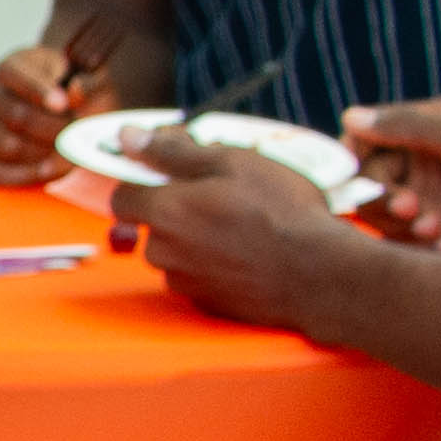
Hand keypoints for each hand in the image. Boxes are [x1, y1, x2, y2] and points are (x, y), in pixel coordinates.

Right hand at [0, 41, 99, 183]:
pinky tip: (48, 170)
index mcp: (11, 66)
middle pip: (15, 116)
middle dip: (52, 129)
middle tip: (77, 134)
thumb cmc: (81, 94)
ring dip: (43, 154)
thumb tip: (75, 91)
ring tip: (68, 151)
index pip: (15, 75)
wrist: (71, 114)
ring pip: (8, 146)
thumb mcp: (94, 81)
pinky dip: (25, 175)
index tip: (64, 105)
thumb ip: (89, 82)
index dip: (39, 91)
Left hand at [121, 135, 370, 335]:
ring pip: (175, 252)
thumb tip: (128, 136)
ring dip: (196, 237)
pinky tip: (248, 252)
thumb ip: (172, 150)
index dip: (142, 181)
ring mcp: (184, 282)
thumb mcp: (231, 162)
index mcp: (164, 212)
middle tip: (222, 194)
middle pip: (150, 225)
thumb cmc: (281, 211)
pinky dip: (213, 263)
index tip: (169, 173)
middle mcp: (165, 252)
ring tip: (242, 224)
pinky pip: (197, 275)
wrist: (320, 275)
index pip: (120, 196)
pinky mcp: (206, 304)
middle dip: (176, 209)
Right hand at [339, 95, 440, 256]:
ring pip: (381, 214)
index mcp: (424, 129)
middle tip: (409, 209)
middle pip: (370, 180)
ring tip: (436, 229)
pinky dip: (422, 246)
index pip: (369, 138)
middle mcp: (419, 163)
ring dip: (402, 224)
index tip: (355, 173)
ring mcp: (424, 199)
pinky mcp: (431, 233)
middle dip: (384, 197)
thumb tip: (351, 116)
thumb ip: (407, 126)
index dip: (356, 156)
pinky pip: (403, 242)